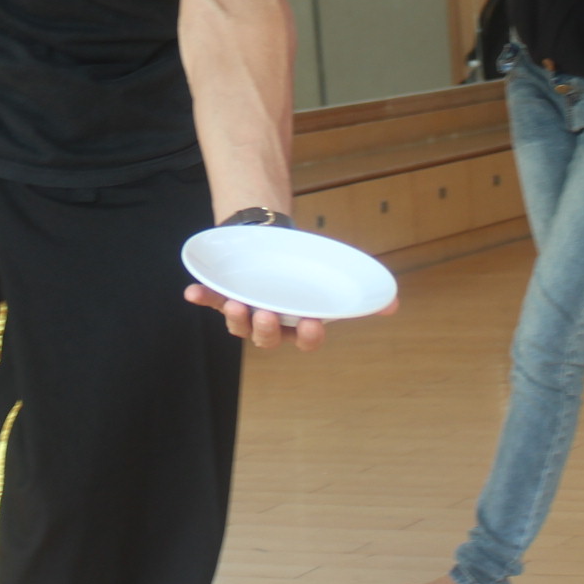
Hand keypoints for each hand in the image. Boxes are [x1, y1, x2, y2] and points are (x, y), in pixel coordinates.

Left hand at [184, 281, 396, 352]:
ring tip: (234, 304)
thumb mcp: (331, 277)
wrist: (274, 244)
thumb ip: (359, 293)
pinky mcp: (224, 293)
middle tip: (265, 314)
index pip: (304, 340)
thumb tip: (393, 305)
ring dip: (234, 317)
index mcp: (297, 324)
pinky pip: (211, 298)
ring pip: (238, 323)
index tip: (313, 323)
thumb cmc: (304, 269)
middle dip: (265, 329)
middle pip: (266, 337)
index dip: (307, 336)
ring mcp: (245, 310)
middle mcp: (270, 324)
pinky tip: (191, 292)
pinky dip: (201, 297)